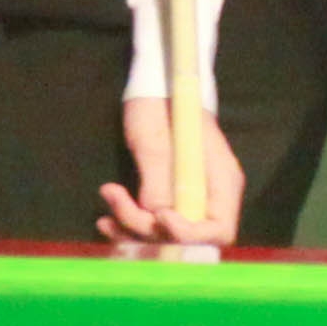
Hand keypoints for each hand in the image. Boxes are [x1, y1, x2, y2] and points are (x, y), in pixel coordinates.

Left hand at [99, 97, 244, 244]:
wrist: (152, 87)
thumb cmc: (158, 105)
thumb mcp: (154, 140)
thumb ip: (158, 180)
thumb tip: (156, 217)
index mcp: (220, 179)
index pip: (220, 230)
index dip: (190, 234)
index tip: (159, 216)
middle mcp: (210, 196)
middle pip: (188, 238)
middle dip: (150, 231)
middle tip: (116, 203)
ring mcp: (188, 199)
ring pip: (164, 236)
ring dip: (131, 229)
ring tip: (105, 208)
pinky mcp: (166, 199)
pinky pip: (152, 225)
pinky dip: (128, 225)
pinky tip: (105, 218)